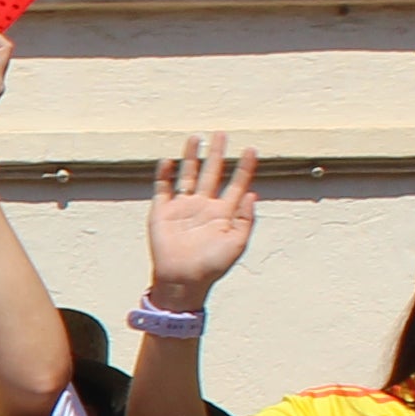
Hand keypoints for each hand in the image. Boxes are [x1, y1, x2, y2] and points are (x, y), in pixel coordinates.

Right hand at [146, 135, 257, 301]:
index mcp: (222, 214)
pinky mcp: (162, 212)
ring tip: (196, 138)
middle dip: (217, 154)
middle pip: (211, 173)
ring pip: (187, 175)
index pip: (236, 184)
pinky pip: (163, 189)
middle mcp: (203, 206)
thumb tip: (252, 193)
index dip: (244, 168)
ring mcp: (182, 208)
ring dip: (191, 157)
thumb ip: (245, 219)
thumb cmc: (211, 267)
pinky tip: (168, 161)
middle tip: (222, 134)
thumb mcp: (236, 245)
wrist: (182, 281)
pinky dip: (164, 175)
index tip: (251, 150)